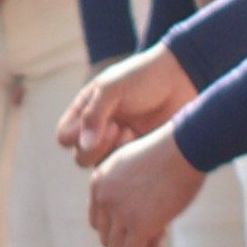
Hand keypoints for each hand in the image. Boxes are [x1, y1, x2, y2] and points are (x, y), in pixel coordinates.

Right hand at [59, 45, 194, 164]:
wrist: (181, 80)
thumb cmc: (144, 78)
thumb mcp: (113, 88)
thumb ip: (93, 114)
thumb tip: (83, 145)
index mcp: (85, 112)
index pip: (64, 137)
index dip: (78, 135)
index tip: (105, 120)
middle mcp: (98, 131)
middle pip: (80, 157)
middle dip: (97, 147)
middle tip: (120, 128)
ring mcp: (119, 144)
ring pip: (102, 167)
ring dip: (114, 154)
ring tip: (132, 132)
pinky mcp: (139, 153)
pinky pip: (126, 168)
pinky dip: (132, 159)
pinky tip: (146, 140)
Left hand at [87, 128, 206, 246]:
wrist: (185, 147)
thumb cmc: (171, 151)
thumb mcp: (136, 163)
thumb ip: (126, 184)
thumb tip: (138, 205)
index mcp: (99, 182)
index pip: (97, 220)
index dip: (119, 227)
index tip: (141, 222)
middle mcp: (103, 198)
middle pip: (105, 236)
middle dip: (128, 238)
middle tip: (153, 230)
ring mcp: (119, 212)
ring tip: (156, 240)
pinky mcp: (139, 224)